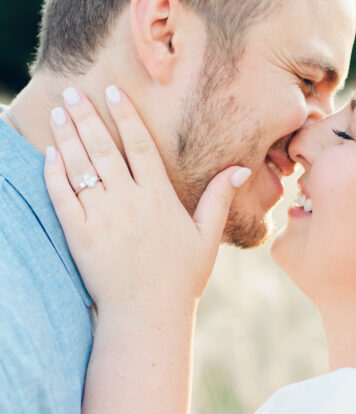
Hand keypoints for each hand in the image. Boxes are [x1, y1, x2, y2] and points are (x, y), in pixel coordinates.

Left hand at [44, 86, 249, 313]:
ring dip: (66, 134)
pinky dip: (54, 171)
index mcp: (159, 198)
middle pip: (103, 146)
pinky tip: (50, 154)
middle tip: (72, 93)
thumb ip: (218, 199)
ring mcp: (102, 216)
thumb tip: (241, 169)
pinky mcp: (80, 234)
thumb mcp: (206, 239)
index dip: (125, 115)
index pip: (139, 144)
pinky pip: (62, 194)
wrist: (148, 316)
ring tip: (57, 113)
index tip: (112, 93)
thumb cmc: (180, 281)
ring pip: (80, 164)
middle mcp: (129, 201)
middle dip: (86, 115)